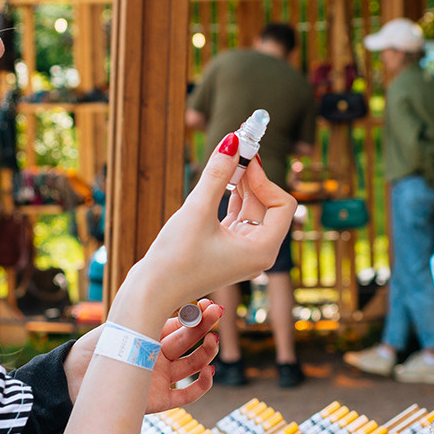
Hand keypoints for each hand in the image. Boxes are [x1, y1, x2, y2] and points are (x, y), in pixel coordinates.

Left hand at [65, 301, 226, 410]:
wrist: (73, 381)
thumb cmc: (93, 350)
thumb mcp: (120, 327)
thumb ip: (146, 318)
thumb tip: (175, 301)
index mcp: (149, 336)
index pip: (178, 324)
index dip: (195, 314)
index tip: (207, 304)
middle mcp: (157, 356)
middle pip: (188, 341)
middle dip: (204, 326)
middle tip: (217, 314)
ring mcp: (159, 378)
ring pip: (192, 365)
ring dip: (206, 353)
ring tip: (212, 342)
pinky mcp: (158, 400)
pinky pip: (186, 395)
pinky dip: (201, 385)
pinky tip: (208, 373)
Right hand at [108, 134, 294, 330]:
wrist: (150, 292)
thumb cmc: (175, 259)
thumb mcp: (197, 211)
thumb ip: (217, 174)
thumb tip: (233, 141)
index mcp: (262, 250)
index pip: (282, 204)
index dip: (265, 178)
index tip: (244, 159)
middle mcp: (257, 253)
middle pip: (267, 205)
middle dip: (252, 177)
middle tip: (237, 148)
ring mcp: (241, 252)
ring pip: (251, 210)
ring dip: (241, 184)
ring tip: (227, 159)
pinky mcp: (225, 249)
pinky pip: (236, 217)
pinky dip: (230, 198)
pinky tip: (220, 180)